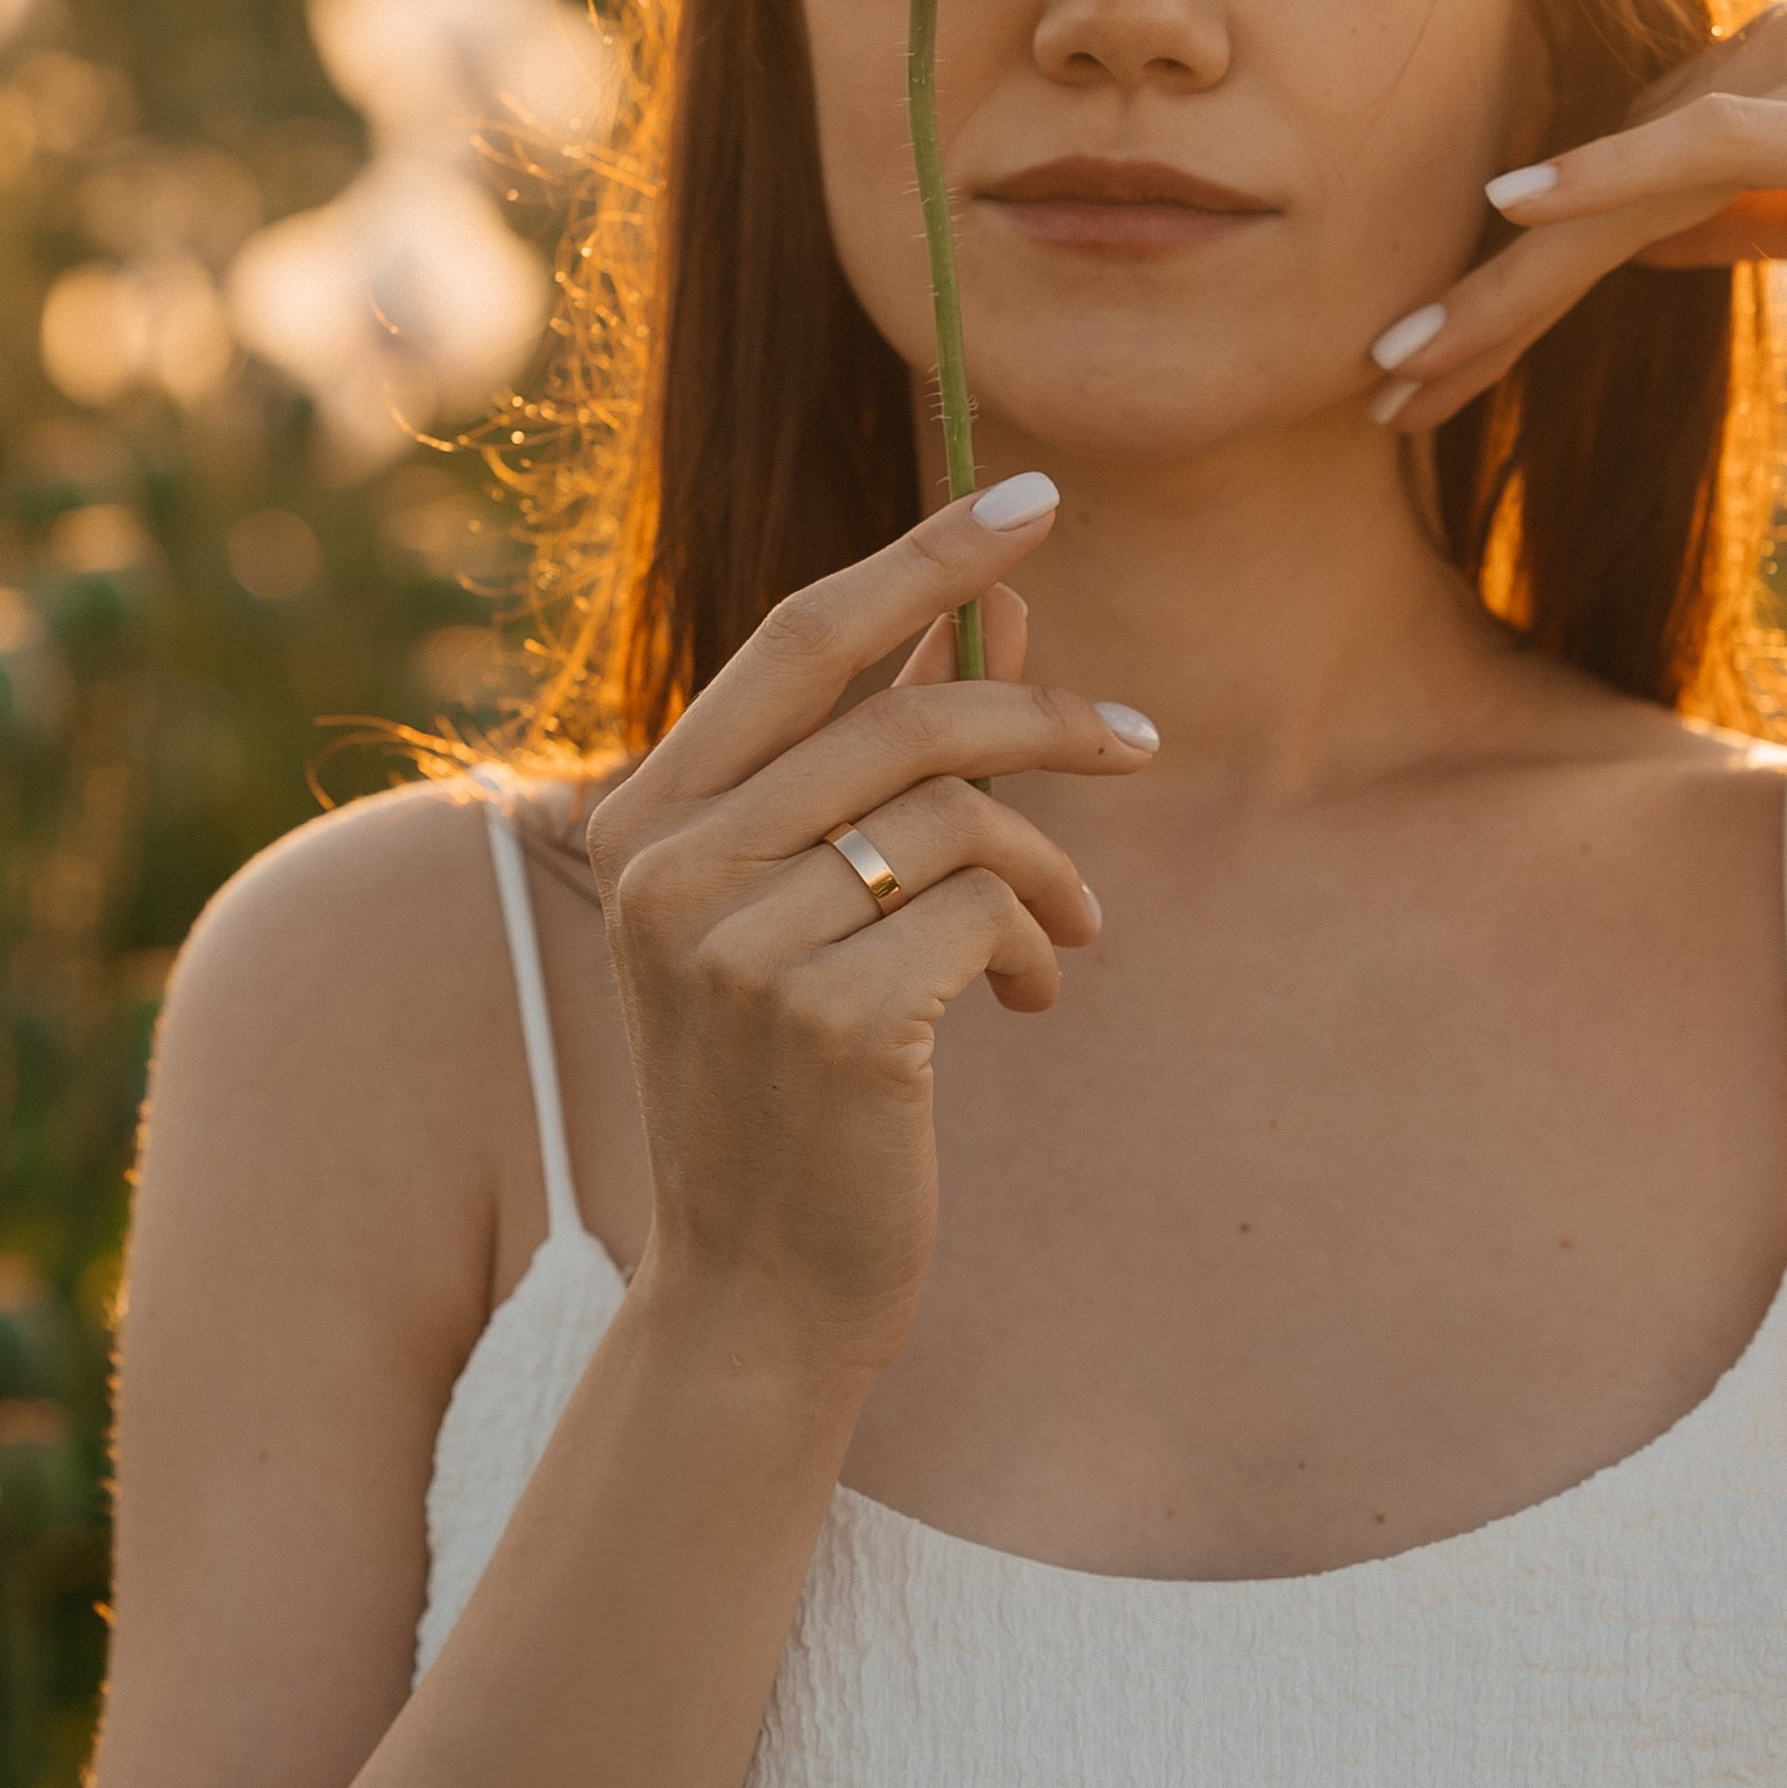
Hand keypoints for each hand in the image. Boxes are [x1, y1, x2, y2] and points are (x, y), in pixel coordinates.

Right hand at [585, 484, 1157, 1369]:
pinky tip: (1021, 1010)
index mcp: (645, 821)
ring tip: (1066, 942)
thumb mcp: (815, 906)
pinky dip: (1030, 947)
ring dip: (1047, 870)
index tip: (1036, 497)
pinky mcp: (827, 1017)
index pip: (799, 638)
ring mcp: (738, 944)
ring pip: (961, 814)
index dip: (924, 557)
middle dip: (1047, 716)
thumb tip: (1005, 604)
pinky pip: (986, 911)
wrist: (761, 1290)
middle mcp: (668, 868)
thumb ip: (893, 753)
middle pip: (906, 715)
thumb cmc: (795, 1088)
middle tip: (1141, 741)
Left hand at [1365, 1, 1786, 431]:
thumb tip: (1629, 235)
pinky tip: (1513, 211)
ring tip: (1409, 360)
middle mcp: (1774, 52)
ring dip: (1504, 277)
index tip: (1417, 367)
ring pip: (1615, 177)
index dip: (1501, 280)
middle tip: (1370, 379)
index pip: (1599, 181)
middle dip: (1473, 292)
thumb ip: (1738, 214)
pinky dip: (1603, 175)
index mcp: (1767, 74)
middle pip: (1584, 181)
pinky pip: (1701, 142)